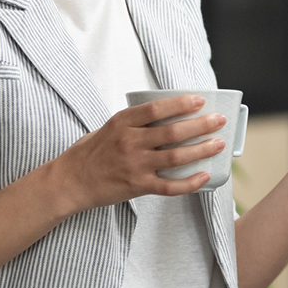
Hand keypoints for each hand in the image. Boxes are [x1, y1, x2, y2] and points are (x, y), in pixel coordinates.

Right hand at [53, 95, 228, 210]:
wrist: (69, 182)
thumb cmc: (90, 153)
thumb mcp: (109, 127)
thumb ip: (134, 122)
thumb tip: (168, 115)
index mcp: (122, 122)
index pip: (156, 109)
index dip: (180, 104)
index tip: (200, 101)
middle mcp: (129, 143)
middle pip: (172, 133)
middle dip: (200, 126)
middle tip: (219, 121)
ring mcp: (134, 166)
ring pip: (175, 158)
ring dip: (201, 151)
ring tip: (218, 144)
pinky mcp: (137, 187)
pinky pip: (169, 186)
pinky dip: (189, 183)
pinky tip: (204, 176)